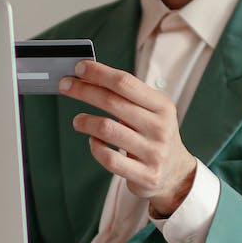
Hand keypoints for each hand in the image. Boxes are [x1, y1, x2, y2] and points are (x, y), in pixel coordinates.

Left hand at [60, 60, 197, 216]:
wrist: (176, 173)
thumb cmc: (155, 136)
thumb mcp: (152, 111)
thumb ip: (127, 96)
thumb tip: (90, 77)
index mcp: (162, 106)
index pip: (125, 83)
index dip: (99, 73)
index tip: (80, 67)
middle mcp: (159, 127)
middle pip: (113, 102)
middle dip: (84, 91)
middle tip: (65, 86)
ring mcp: (153, 152)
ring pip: (107, 129)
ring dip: (85, 121)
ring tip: (78, 121)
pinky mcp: (144, 175)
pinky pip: (109, 158)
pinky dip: (95, 147)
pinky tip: (94, 142)